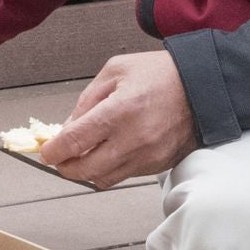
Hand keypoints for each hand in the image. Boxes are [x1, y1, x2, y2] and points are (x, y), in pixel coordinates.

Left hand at [37, 51, 199, 189]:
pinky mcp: (159, 165)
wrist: (203, 86)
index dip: (53, 151)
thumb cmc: (161, 74)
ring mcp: (148, 156)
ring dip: (88, 171)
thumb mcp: (115, 71)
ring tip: (84, 155)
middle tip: (60, 158)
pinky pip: (125, 175)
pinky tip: (109, 152)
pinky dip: (110, 168)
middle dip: (65, 167)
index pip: (74, 142)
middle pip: (85, 169)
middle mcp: (133, 139)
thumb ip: (87, 100)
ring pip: (104, 178)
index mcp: (119, 111)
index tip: (46, 152)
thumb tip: (68, 127)